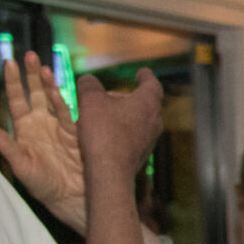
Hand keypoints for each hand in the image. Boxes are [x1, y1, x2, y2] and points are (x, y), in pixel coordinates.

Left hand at [0, 57, 84, 228]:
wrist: (71, 198)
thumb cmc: (43, 185)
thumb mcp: (20, 166)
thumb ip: (4, 145)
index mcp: (25, 129)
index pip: (16, 99)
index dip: (12, 81)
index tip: (8, 62)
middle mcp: (42, 123)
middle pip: (35, 92)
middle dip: (32, 74)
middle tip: (28, 55)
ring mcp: (60, 127)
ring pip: (53, 98)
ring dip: (48, 83)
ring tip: (43, 68)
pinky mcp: (77, 133)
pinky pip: (69, 113)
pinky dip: (63, 101)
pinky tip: (57, 90)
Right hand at [76, 67, 164, 190]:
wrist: (109, 171)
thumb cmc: (103, 131)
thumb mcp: (90, 100)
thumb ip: (89, 85)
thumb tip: (88, 80)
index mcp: (148, 103)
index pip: (152, 84)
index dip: (145, 76)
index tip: (142, 72)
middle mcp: (154, 122)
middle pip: (145, 103)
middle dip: (129, 97)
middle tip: (113, 95)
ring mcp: (150, 140)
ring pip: (140, 121)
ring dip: (125, 115)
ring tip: (106, 113)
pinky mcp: (141, 155)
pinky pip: (134, 137)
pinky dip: (123, 131)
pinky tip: (106, 133)